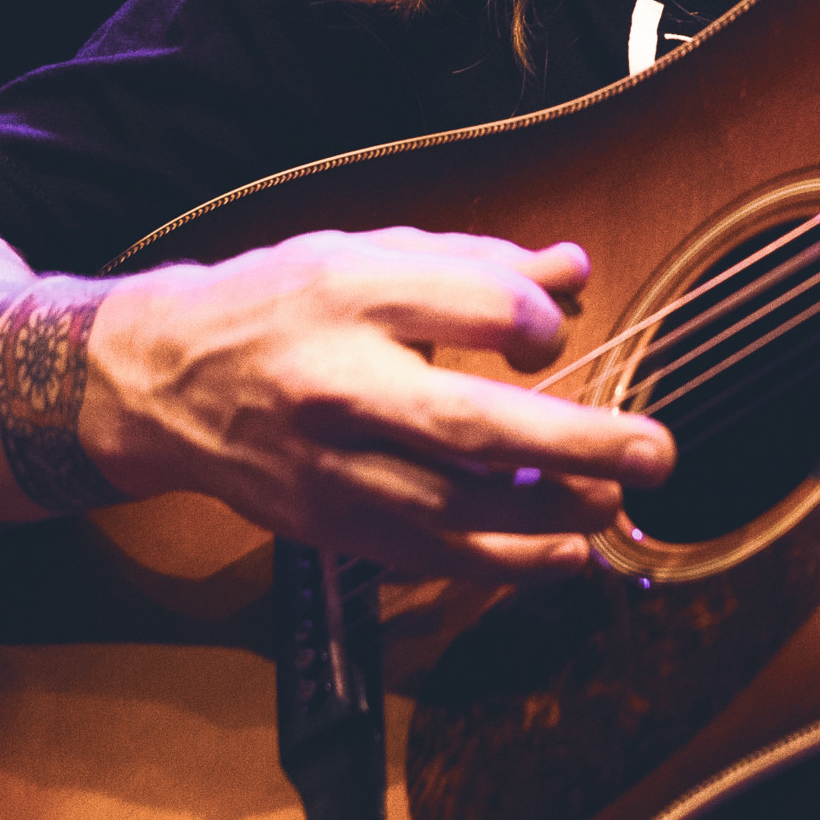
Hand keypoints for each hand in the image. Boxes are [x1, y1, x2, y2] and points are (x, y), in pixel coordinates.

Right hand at [88, 227, 675, 581]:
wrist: (164, 383)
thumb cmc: (280, 307)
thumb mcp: (367, 256)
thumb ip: (475, 264)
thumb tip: (574, 273)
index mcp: (349, 298)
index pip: (470, 306)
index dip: (533, 320)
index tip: (550, 332)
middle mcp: (338, 389)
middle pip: (471, 424)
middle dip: (575, 444)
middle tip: (655, 452)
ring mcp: (332, 470)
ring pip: (456, 509)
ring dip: (553, 515)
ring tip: (618, 504)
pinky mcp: (330, 527)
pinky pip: (430, 555)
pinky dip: (505, 564)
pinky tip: (566, 555)